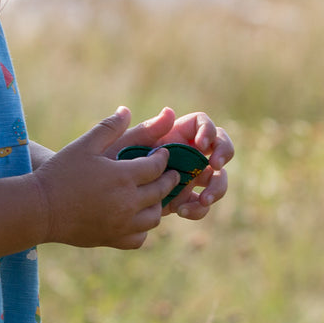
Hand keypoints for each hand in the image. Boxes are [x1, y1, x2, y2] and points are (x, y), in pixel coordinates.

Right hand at [33, 108, 177, 249]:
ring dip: (158, 204)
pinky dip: (142, 229)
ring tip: (153, 196)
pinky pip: (139, 238)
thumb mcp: (83, 145)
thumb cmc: (60, 173)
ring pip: (154, 217)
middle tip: (169, 173)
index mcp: (123, 176)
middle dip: (168, 179)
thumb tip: (126, 111)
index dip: (163, 158)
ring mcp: (122, 223)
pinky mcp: (112, 239)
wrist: (40, 208)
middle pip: (161, 191)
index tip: (162, 153)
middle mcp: (128, 201)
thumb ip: (107, 127)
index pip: (156, 166)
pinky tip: (135, 219)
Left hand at [113, 107, 232, 219]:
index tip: (202, 145)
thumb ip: (146, 131)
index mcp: (175, 135)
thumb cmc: (108, 162)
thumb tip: (169, 111)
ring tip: (203, 200)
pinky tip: (181, 211)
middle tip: (215, 167)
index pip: (203, 125)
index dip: (209, 131)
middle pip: (220, 148)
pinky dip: (198, 209)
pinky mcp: (185, 199)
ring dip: (217, 188)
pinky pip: (201, 204)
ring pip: (217, 178)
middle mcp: (186, 154)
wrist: (100, 195)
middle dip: (224, 154)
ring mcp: (189, 177)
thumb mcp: (125, 146)